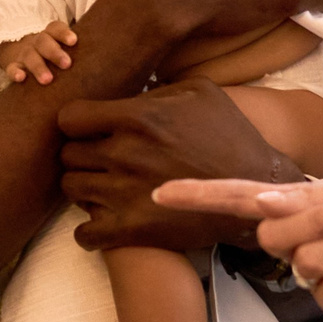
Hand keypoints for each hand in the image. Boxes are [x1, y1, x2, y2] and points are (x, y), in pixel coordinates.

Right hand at [1, 22, 78, 84]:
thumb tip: (112, 56)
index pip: (55, 28)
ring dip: (38, 67)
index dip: (64, 33)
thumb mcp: (63, 48)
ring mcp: (24, 53)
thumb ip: (81, 51)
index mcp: (50, 35)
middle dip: (55, 53)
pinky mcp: (13, 65)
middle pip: (44, 42)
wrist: (18, 52)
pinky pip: (11, 68)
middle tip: (67, 64)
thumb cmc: (51, 53)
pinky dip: (14, 73)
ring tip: (48, 80)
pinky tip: (21, 79)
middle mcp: (37, 42)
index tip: (74, 41)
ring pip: (30, 57)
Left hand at [58, 79, 294, 250]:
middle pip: (67, 154)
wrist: (255, 187)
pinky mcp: (133, 230)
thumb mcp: (199, 91)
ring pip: (72, 189)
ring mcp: (125, 194)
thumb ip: (154, 87)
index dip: (76, 123)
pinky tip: (104, 219)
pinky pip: (84, 234)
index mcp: (138, 117)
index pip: (69, 118)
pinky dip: (89, 229)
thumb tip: (126, 88)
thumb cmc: (229, 135)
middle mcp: (126, 154)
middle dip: (80, 154)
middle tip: (99, 158)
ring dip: (83, 187)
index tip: (88, 129)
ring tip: (102, 185)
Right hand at [153, 172, 322, 315]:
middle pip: (273, 235)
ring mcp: (318, 276)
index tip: (160, 193)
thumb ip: (305, 202)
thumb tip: (258, 205)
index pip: (236, 202)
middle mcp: (299, 244)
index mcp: (297, 209)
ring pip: (306, 261)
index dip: (199, 197)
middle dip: (318, 219)